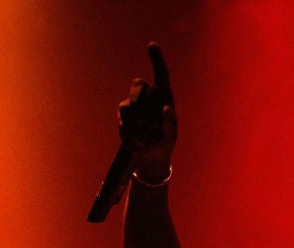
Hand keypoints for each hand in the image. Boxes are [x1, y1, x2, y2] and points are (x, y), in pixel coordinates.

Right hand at [118, 43, 176, 179]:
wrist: (152, 155)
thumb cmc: (166, 143)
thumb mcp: (171, 137)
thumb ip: (170, 124)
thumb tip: (167, 107)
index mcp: (164, 97)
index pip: (161, 74)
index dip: (157, 59)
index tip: (152, 45)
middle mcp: (148, 96)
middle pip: (137, 85)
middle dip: (139, 100)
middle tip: (146, 123)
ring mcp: (134, 104)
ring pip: (127, 104)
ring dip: (135, 124)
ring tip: (144, 141)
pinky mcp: (124, 115)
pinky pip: (122, 119)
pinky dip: (128, 132)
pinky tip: (137, 144)